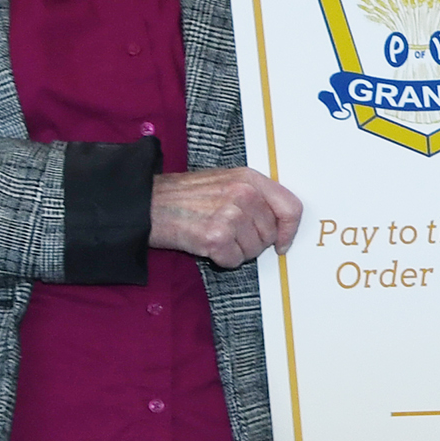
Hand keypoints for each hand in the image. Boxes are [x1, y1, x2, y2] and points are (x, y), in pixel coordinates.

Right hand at [151, 165, 303, 265]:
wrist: (148, 204)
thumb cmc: (187, 196)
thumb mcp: (227, 182)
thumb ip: (256, 196)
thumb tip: (283, 222)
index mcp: (250, 179)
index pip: (291, 207)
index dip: (289, 230)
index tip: (282, 242)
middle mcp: (244, 194)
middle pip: (270, 235)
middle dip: (253, 241)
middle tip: (229, 232)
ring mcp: (230, 215)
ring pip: (253, 250)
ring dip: (236, 250)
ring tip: (215, 234)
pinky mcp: (216, 237)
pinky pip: (234, 261)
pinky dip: (221, 259)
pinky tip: (206, 244)